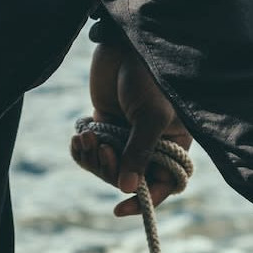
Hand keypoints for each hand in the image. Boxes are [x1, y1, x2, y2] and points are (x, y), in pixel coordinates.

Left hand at [70, 41, 193, 217]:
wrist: (125, 43)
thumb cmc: (149, 77)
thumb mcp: (150, 117)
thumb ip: (139, 153)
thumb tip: (126, 189)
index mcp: (173, 144)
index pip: (163, 184)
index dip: (144, 199)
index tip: (120, 208)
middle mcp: (151, 145)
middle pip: (128, 179)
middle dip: (110, 170)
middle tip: (101, 151)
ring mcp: (126, 136)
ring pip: (106, 167)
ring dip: (93, 158)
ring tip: (86, 137)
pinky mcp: (104, 125)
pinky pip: (90, 151)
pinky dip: (82, 148)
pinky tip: (78, 136)